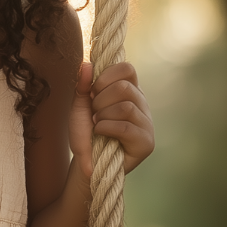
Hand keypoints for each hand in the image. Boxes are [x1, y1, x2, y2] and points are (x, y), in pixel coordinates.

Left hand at [68, 61, 153, 178]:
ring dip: (103, 115)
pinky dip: (106, 128)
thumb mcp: (80, 105)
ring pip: (126, 107)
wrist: (87, 162)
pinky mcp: (146, 142)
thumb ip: (82, 85)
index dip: (106, 76)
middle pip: (124, 88)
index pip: (127, 68)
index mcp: (129, 90)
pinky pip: (126, 127)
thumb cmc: (86, 132)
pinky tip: (99, 132)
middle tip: (94, 113)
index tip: (93, 90)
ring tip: (97, 124)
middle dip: (100, 100)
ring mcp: (146, 123)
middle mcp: (141, 104)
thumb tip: (86, 64)